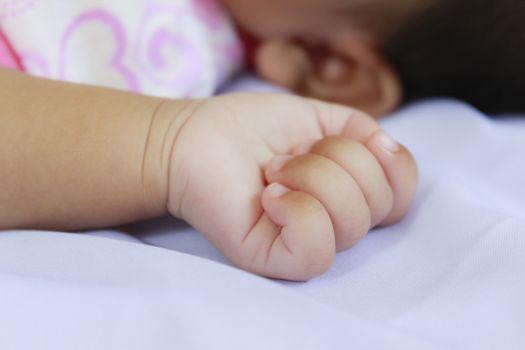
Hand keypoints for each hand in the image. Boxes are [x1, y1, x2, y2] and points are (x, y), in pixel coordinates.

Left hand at [165, 93, 417, 280]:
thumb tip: (389, 150)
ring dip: (310, 176)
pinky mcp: (274, 260)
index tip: (340, 139)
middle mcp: (334, 223)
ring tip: (272, 170)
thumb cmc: (251, 128)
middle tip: (289, 154)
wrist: (192, 138)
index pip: (401, 194)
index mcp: (348, 193)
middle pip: (379, 205)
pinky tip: (269, 195)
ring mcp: (304, 244)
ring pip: (351, 222)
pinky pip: (316, 249)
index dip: (389, 163)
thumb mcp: (319, 117)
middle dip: (335, 160)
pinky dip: (297, 209)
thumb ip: (363, 133)